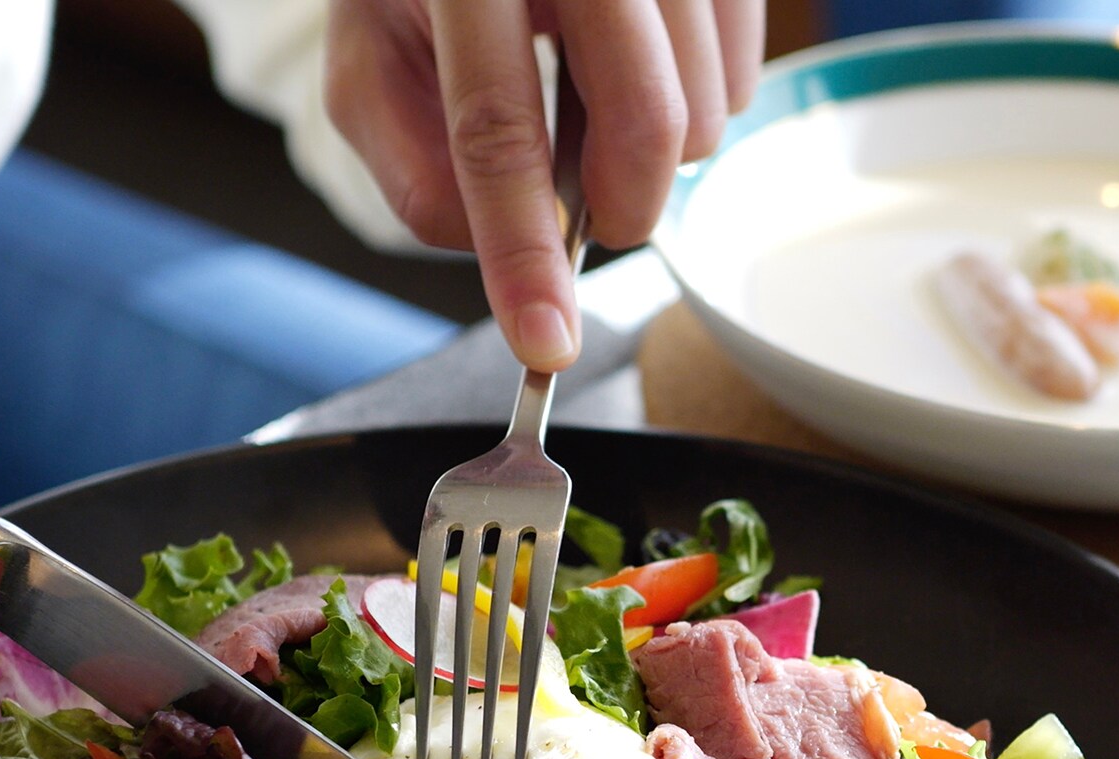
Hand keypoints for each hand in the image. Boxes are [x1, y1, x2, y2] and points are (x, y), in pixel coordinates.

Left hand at [325, 0, 763, 371]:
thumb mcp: (372, 55)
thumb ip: (411, 165)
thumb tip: (502, 249)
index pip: (496, 128)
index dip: (523, 250)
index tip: (546, 344)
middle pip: (642, 117)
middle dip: (624, 208)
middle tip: (592, 214)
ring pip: (706, 108)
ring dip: (656, 154)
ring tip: (594, 96)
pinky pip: (746, 76)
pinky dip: (698, 106)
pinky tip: (640, 66)